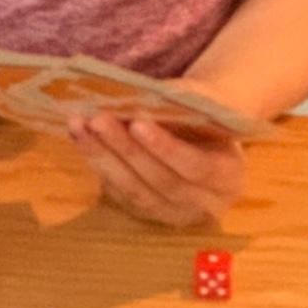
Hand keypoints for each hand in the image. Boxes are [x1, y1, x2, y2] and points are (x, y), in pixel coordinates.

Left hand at [68, 111, 245, 227]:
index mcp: (228, 177)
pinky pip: (120, 193)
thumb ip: (181, 101)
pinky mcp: (147, 213)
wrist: (206, 136)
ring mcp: (174, 213)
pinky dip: (99, 164)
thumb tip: (139, 93)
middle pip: (161, 181)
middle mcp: (204, 204)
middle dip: (125, 150)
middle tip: (97, 120)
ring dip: (103, 157)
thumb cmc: (205, 113)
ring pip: (135, 191)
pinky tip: (81, 138)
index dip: (165, 147)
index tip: (137, 123)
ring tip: (79, 125)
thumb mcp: (205, 104)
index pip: (196, 167)